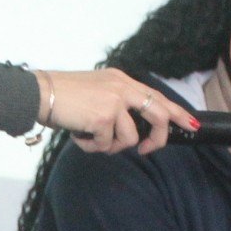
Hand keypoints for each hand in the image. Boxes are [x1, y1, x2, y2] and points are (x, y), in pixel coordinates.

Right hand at [34, 69, 195, 155]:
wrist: (39, 93)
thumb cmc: (62, 97)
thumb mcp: (96, 92)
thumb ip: (116, 104)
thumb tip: (131, 132)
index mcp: (122, 80)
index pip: (157, 96)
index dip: (176, 112)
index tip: (191, 124)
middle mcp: (122, 87)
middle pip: (159, 115)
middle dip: (158, 138)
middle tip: (146, 150)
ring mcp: (115, 101)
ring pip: (130, 138)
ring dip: (110, 146)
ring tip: (91, 138)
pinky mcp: (104, 116)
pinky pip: (108, 145)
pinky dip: (92, 147)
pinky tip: (79, 135)